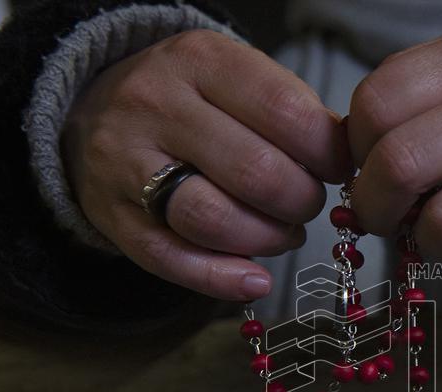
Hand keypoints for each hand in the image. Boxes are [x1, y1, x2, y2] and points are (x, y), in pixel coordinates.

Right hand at [62, 30, 350, 300]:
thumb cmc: (192, 101)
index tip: (340, 169)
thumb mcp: (237, 79)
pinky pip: (173, 260)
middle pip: (256, 172)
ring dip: (269, 238)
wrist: (93, 111)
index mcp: (200, 61)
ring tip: (284, 234)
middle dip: (302, 200)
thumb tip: (348, 159)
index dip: (328, 153)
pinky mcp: (114, 219)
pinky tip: (256, 280)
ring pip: (213, 219)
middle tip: (308, 204)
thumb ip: (292, 112)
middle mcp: (157, 106)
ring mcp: (127, 165)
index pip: (285, 111)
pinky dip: (223, 278)